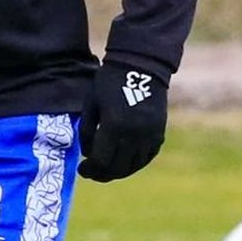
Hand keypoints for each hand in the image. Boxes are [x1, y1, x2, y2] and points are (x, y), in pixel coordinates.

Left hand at [77, 60, 167, 181]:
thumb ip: (86, 131)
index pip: (100, 161)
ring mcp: (149, 135)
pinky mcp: (159, 133)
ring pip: (133, 166)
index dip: (89, 170)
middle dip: (102, 174)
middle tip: (92, 173)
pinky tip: (124, 161)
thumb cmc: (109, 82)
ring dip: (118, 171)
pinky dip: (135, 163)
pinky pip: (147, 157)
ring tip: (107, 168)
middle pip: (117, 168)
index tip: (82, 170)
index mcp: (114, 126)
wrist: (141, 65)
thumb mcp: (91, 104)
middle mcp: (134, 134)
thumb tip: (89, 155)